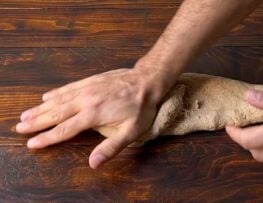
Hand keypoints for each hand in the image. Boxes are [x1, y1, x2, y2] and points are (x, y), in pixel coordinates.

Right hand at [16, 60, 168, 168]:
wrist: (147, 81)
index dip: (47, 138)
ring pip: (58, 99)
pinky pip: (68, 87)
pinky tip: (46, 96)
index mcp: (93, 114)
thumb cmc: (141, 108)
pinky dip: (55, 93)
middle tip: (20, 127)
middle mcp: (86, 100)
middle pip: (56, 113)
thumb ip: (111, 147)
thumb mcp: (131, 132)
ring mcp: (87, 88)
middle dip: (37, 122)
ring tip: (26, 114)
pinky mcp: (91, 81)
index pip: (64, 129)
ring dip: (41, 108)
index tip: (32, 143)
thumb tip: (93, 163)